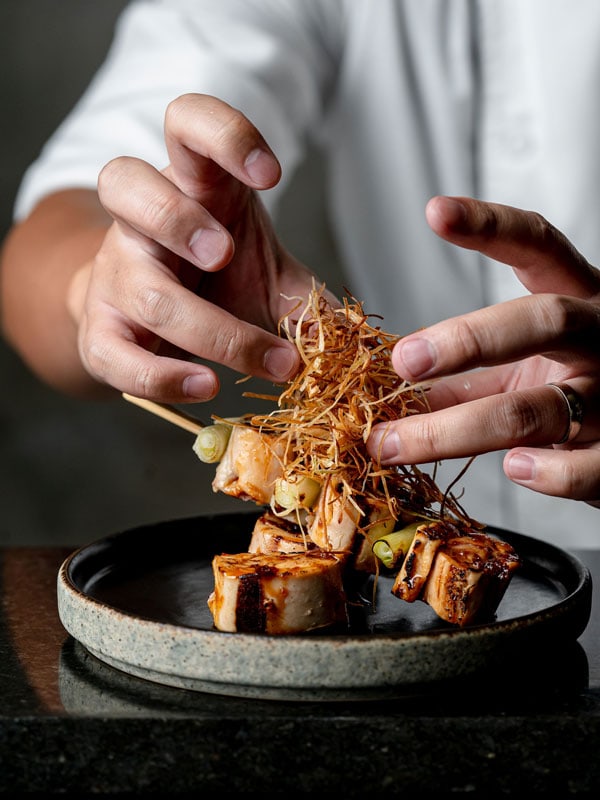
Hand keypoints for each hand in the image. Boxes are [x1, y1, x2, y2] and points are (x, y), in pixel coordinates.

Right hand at [69, 93, 324, 402]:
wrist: (146, 320)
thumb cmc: (211, 284)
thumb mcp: (265, 276)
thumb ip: (308, 301)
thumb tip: (360, 342)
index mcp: (191, 186)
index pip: (186, 123)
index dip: (223, 135)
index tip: (271, 174)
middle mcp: (141, 220)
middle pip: (128, 183)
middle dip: (177, 218)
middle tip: (224, 255)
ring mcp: (116, 274)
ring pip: (131, 278)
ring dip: (187, 313)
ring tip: (234, 344)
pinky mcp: (101, 331)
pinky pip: (113, 353)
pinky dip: (160, 375)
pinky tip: (204, 386)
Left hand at [367, 196, 599, 506]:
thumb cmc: (569, 389)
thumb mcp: (519, 368)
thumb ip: (460, 375)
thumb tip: (379, 387)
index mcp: (578, 300)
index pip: (539, 247)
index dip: (491, 227)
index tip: (436, 212)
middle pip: (544, 322)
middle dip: (468, 339)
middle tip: (403, 360)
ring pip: (538, 408)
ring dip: (455, 429)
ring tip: (394, 443)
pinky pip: (588, 468)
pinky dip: (548, 473)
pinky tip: (513, 468)